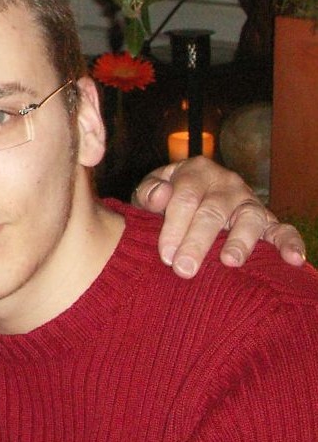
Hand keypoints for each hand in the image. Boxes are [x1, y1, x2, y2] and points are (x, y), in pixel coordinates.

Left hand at [133, 156, 306, 277]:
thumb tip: (160, 195)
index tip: (165, 256)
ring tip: (229, 262)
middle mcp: (225, 183)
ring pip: (249, 218)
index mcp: (195, 172)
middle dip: (197, 242)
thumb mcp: (149, 193)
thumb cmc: (163, 202)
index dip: (174, 227)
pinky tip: (292, 259)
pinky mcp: (267, 220)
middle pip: (212, 211)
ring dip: (240, 241)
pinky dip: (289, 242)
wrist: (183, 203)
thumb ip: (149, 193)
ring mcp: (248, 201)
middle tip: (184, 269)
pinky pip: (282, 229)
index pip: (185, 198)